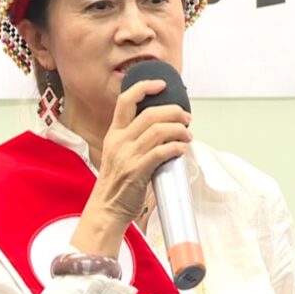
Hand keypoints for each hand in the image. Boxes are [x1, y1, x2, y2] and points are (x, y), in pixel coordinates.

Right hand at [71, 79, 191, 255]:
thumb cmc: (117, 183)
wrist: (106, 209)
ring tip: (188, 135)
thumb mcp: (119, 153)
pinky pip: (161, 152)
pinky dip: (176, 147)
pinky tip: (182, 150)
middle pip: (150, 113)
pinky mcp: (137, 171)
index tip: (162, 84)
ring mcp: (128, 155)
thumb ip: (135, 139)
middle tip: (187, 117)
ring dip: (179, 130)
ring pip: (159, 130)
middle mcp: (119, 141)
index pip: (126, 100)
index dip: (145, 87)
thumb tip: (164, 128)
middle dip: (174, 111)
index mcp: (114, 133)